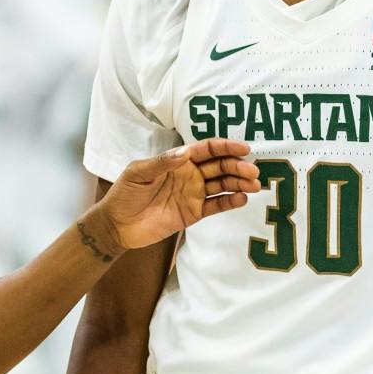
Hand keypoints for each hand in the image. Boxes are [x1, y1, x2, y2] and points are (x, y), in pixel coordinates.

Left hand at [94, 139, 258, 254]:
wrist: (117, 225)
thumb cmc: (124, 193)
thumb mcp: (138, 173)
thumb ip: (162, 162)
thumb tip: (186, 153)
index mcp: (178, 160)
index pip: (207, 150)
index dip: (226, 147)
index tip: (243, 149)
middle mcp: (190, 175)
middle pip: (220, 166)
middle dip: (237, 167)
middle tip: (253, 171)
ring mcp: (193, 194)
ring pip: (222, 184)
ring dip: (239, 183)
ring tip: (255, 185)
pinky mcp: (194, 213)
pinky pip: (216, 205)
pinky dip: (230, 202)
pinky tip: (242, 199)